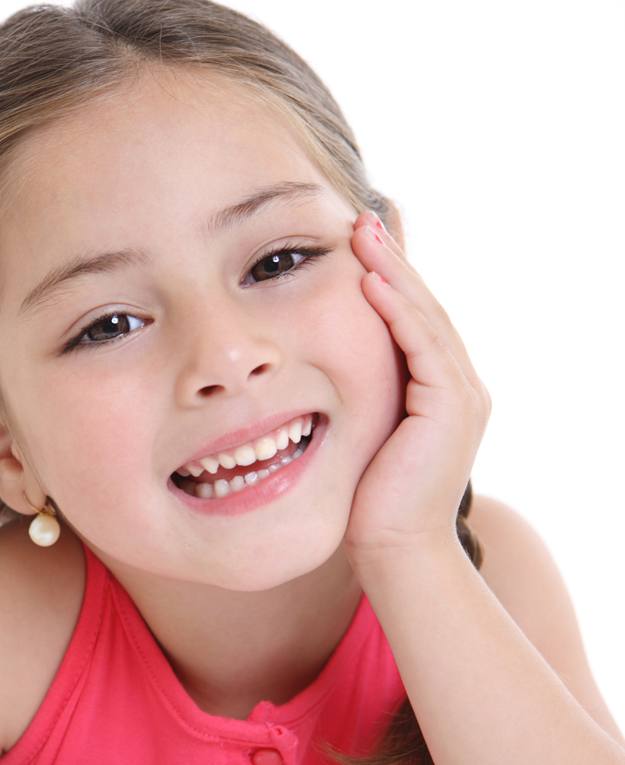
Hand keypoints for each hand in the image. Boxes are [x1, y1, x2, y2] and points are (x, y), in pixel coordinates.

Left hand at [344, 210, 489, 567]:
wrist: (392, 549)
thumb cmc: (364, 499)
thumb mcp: (355, 431)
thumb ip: (349, 395)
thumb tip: (305, 368)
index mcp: (436, 387)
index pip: (408, 315)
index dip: (384, 273)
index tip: (353, 235)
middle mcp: (456, 384)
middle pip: (420, 305)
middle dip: (389, 259)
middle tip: (359, 215)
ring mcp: (459, 394)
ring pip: (423, 316)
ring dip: (391, 271)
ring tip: (362, 232)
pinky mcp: (450, 406)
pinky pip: (421, 345)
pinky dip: (397, 310)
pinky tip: (370, 282)